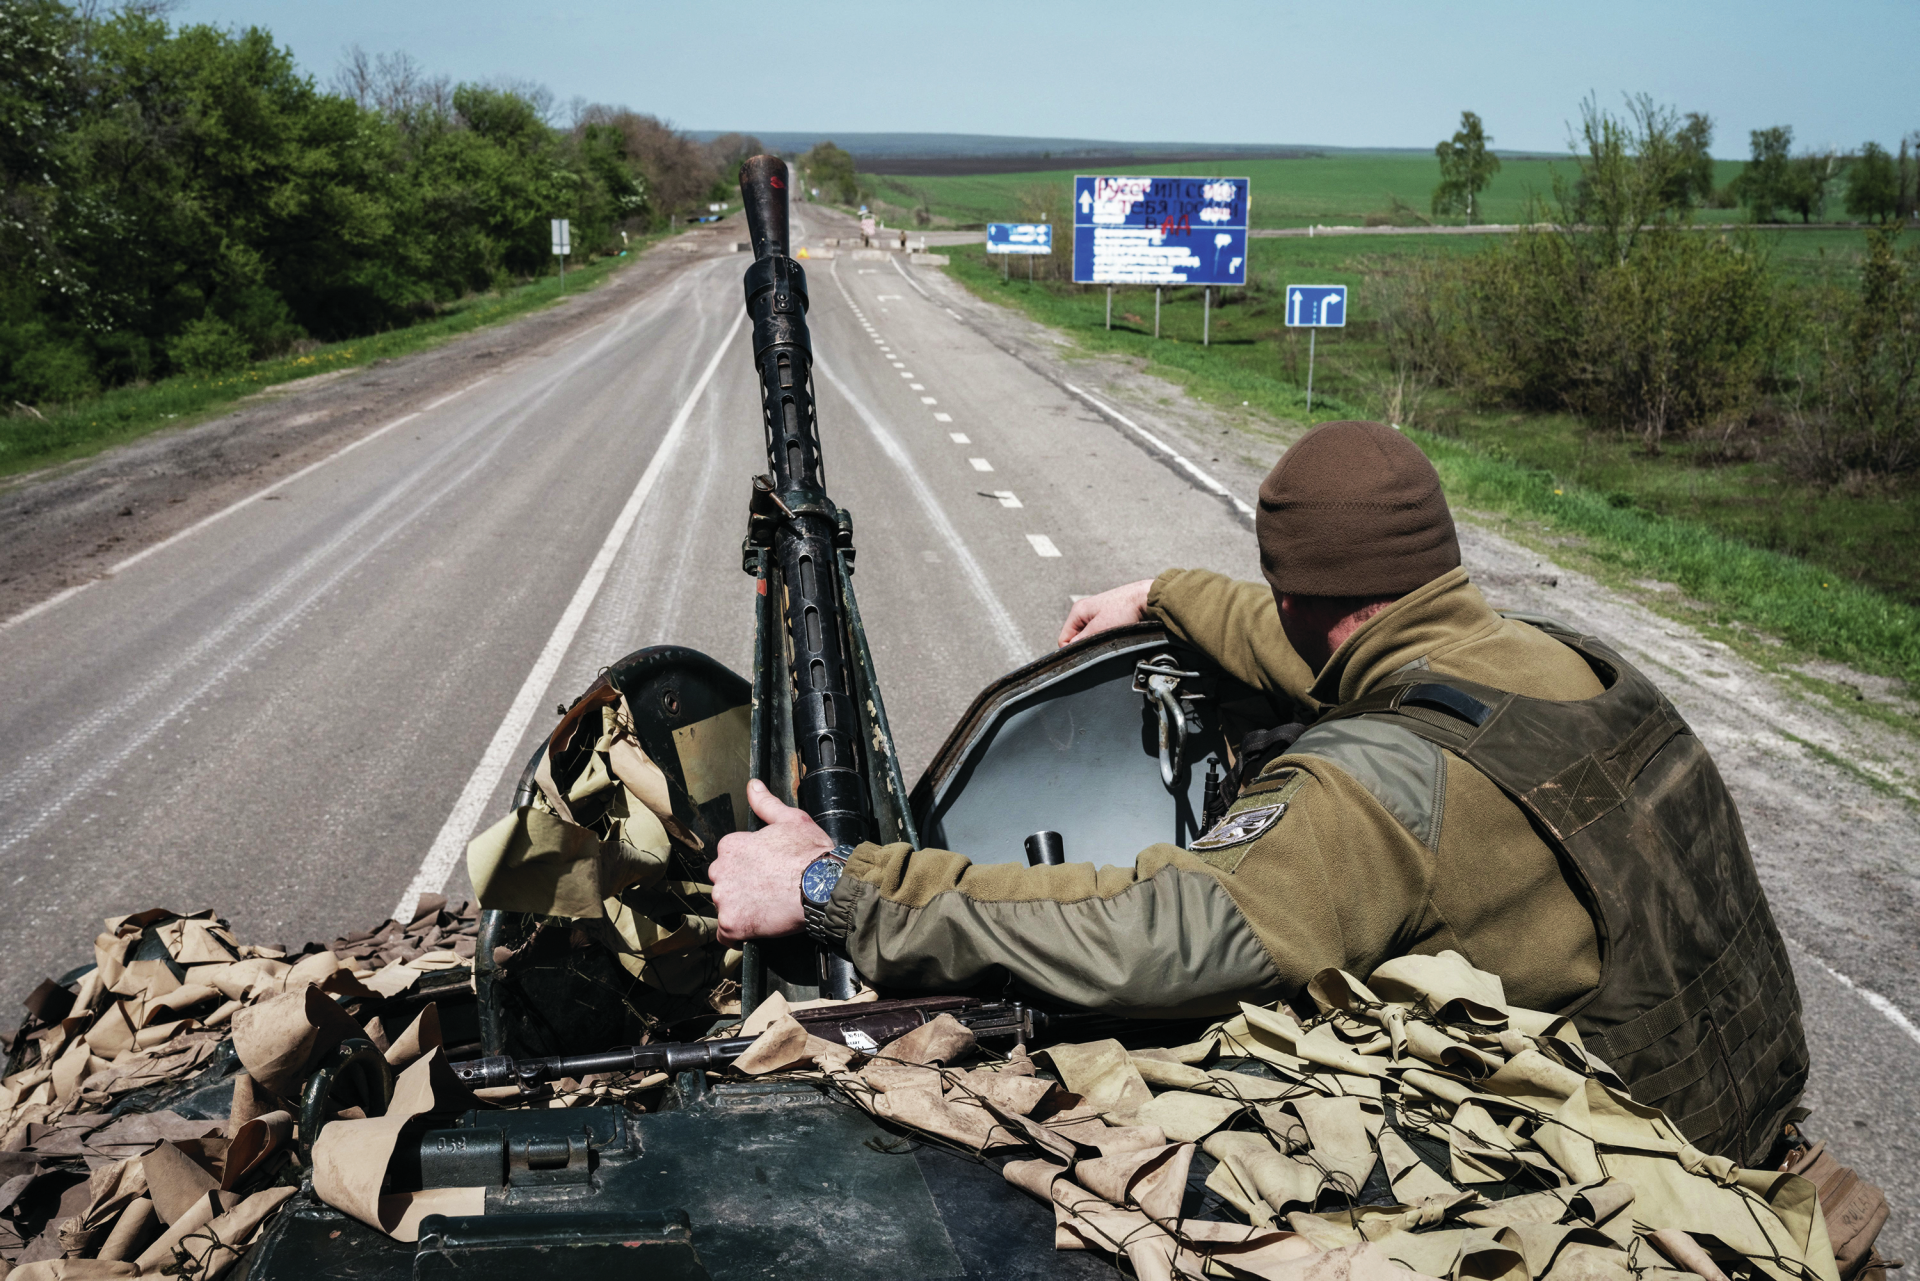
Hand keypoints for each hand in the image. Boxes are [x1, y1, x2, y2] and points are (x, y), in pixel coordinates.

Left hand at [710, 779, 835, 943]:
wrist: (823, 886)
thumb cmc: (810, 854)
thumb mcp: (791, 820)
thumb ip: (766, 804)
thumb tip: (753, 785)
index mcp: (732, 846)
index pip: (730, 859)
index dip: (750, 868)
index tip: (767, 873)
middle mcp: (721, 870)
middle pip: (725, 883)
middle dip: (742, 889)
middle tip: (768, 893)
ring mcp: (725, 898)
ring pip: (726, 908)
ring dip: (741, 911)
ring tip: (767, 911)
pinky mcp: (732, 924)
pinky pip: (727, 935)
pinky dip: (739, 934)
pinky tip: (757, 929)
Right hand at [1057, 578, 1153, 647]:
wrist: (1148, 598)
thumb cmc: (1125, 609)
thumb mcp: (1099, 629)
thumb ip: (1081, 641)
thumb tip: (1070, 652)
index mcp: (1078, 611)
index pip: (1064, 640)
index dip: (1073, 651)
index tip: (1086, 656)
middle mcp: (1085, 611)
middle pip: (1077, 639)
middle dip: (1087, 646)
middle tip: (1102, 646)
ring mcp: (1098, 614)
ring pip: (1090, 637)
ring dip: (1098, 642)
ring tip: (1112, 639)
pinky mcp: (1110, 618)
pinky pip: (1102, 633)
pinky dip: (1107, 638)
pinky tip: (1118, 636)